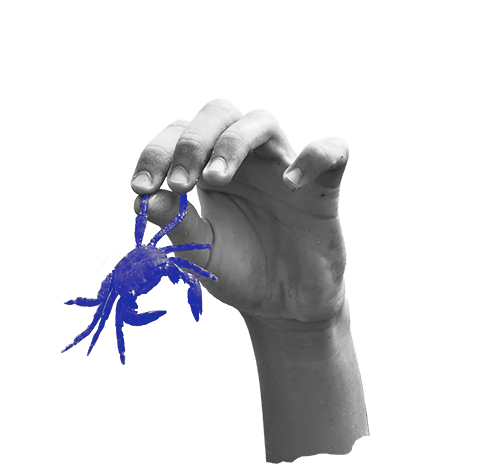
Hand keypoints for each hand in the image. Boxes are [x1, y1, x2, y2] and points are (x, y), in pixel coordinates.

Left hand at [131, 99, 348, 321]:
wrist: (284, 303)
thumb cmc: (241, 272)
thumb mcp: (202, 253)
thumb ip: (177, 226)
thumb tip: (145, 200)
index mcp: (210, 172)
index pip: (180, 136)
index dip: (157, 153)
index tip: (141, 187)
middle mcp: (245, 162)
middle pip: (218, 114)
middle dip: (193, 142)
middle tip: (179, 183)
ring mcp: (283, 168)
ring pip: (262, 121)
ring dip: (234, 143)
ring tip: (215, 179)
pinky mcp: (322, 187)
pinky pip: (332, 152)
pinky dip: (313, 157)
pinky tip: (290, 182)